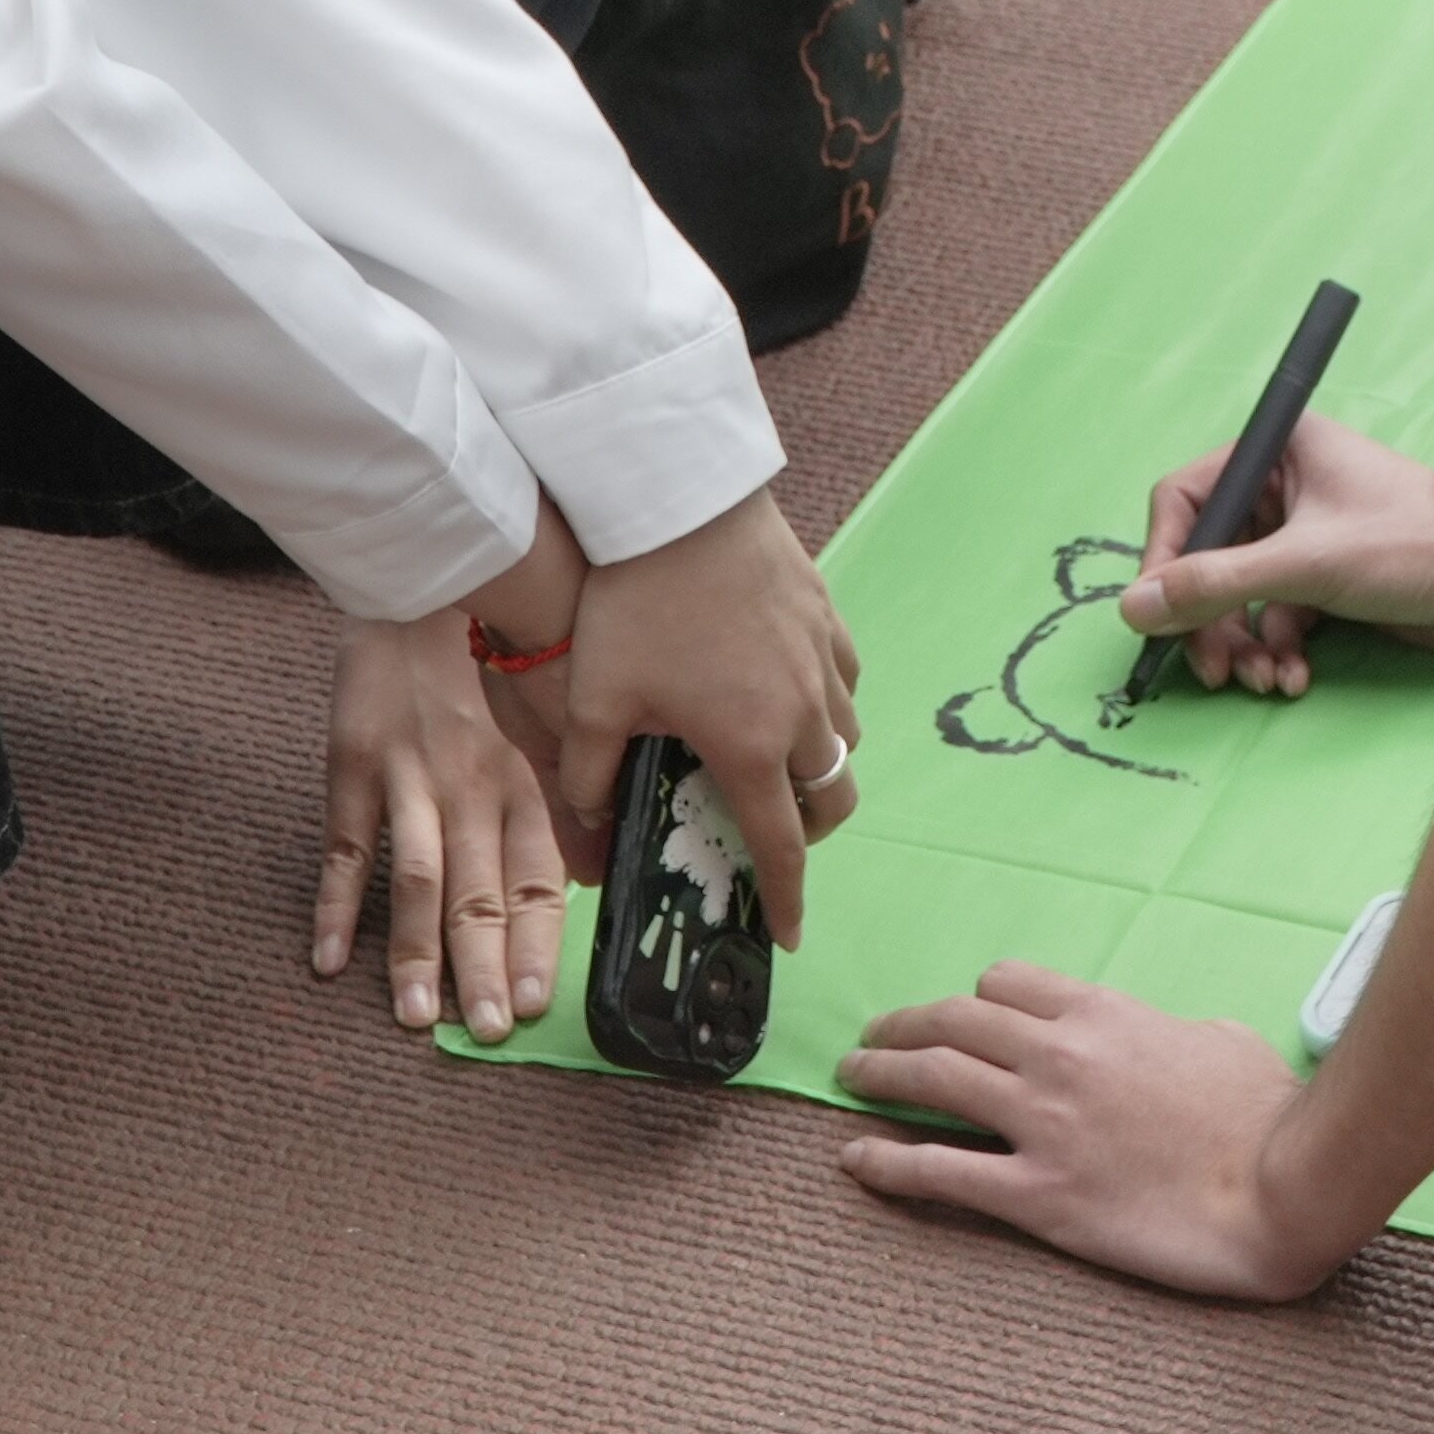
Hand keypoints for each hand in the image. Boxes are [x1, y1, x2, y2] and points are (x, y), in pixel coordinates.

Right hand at [316, 613, 564, 1037]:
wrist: (430, 575)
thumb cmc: (497, 653)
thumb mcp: (550, 718)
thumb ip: (568, 796)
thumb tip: (595, 873)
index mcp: (524, 780)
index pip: (537, 878)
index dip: (538, 943)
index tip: (539, 1003)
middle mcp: (472, 787)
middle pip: (479, 894)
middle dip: (484, 969)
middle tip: (487, 1033)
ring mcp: (410, 779)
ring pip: (418, 880)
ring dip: (415, 953)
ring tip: (417, 1018)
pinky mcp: (354, 764)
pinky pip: (348, 847)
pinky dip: (336, 907)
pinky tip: (328, 961)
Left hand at [481, 485, 861, 943]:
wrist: (676, 498)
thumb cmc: (632, 602)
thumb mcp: (593, 701)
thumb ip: (588, 777)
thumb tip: (586, 829)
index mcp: (750, 746)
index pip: (781, 846)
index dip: (787, 899)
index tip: (789, 935)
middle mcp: (803, 710)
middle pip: (835, 796)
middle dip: (813, 829)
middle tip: (773, 832)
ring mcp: (822, 656)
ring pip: (846, 733)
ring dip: (820, 761)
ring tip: (772, 755)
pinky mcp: (824, 610)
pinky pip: (842, 672)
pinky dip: (826, 697)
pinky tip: (785, 682)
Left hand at [834, 964, 1364, 1300]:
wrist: (1280, 1187)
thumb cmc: (1266, 1114)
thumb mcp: (1224, 1040)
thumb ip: (1177, 1031)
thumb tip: (1173, 1038)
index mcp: (1102, 1014)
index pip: (1005, 984)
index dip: (973, 1000)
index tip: (959, 1019)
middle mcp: (1058, 1057)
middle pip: (952, 1023)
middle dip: (902, 1025)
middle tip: (872, 1039)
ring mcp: (1042, 1125)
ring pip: (933, 1079)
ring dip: (880, 1073)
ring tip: (852, 1077)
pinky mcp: (1037, 1196)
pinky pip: (941, 1170)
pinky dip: (887, 1162)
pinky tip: (855, 1160)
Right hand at [1122, 415, 1433, 692]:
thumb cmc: (1413, 545)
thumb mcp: (1305, 564)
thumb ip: (1215, 585)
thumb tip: (1131, 608)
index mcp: (1278, 449)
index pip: (1187, 499)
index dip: (1165, 560)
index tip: (1157, 617)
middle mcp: (1286, 485)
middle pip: (1209, 555)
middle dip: (1209, 619)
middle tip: (1213, 671)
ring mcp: (1306, 534)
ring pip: (1240, 595)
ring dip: (1242, 644)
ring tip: (1266, 681)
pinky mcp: (1327, 577)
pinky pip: (1274, 615)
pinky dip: (1275, 649)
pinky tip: (1294, 677)